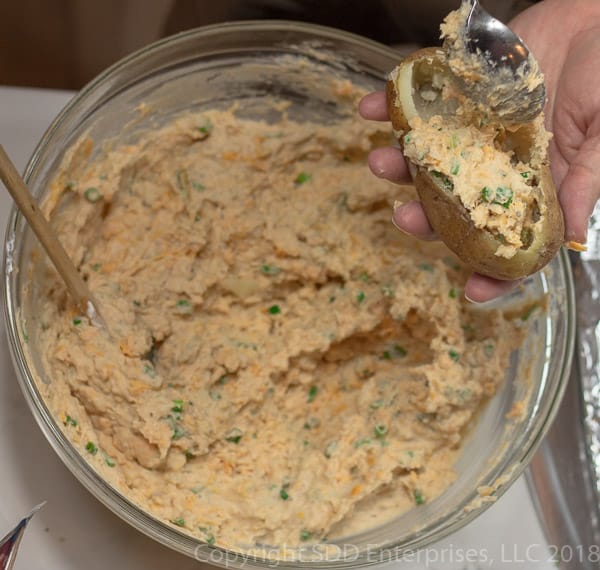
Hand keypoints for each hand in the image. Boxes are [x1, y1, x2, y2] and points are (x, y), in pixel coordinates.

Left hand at [359, 0, 599, 302]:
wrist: (596, 14)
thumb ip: (586, 179)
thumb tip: (570, 235)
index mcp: (531, 186)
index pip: (508, 241)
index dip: (493, 271)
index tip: (472, 291)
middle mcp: (493, 167)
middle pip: (451, 207)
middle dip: (424, 219)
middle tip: (404, 216)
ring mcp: (469, 133)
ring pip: (425, 161)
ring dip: (398, 166)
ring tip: (382, 160)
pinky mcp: (454, 96)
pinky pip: (416, 105)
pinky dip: (388, 106)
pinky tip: (371, 108)